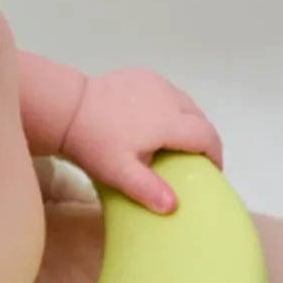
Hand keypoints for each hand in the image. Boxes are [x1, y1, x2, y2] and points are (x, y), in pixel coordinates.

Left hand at [60, 68, 223, 213]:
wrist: (68, 108)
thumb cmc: (94, 143)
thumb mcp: (119, 173)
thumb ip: (148, 189)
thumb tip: (173, 206)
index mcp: (169, 121)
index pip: (206, 136)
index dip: (215, 154)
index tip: (212, 170)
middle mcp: (169, 97)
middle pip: (199, 117)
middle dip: (202, 138)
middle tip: (193, 159)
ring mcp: (156, 83)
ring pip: (185, 102)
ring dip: (187, 121)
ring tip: (175, 141)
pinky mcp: (142, 75)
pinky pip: (167, 92)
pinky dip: (170, 106)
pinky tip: (154, 121)